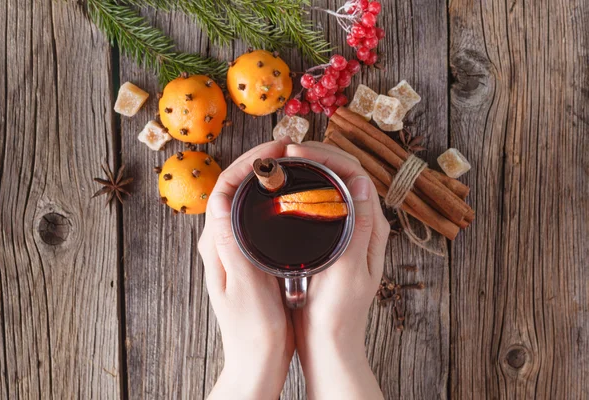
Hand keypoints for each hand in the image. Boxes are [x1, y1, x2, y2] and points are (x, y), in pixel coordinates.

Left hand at [198, 138, 294, 399]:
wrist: (256, 359)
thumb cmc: (251, 330)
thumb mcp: (243, 288)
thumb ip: (230, 246)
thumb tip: (219, 201)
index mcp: (216, 245)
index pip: (224, 189)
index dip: (247, 162)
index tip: (275, 148)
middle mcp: (221, 241)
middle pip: (234, 188)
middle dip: (258, 161)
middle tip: (288, 146)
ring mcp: (235, 247)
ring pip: (246, 199)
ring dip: (265, 176)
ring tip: (292, 161)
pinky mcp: (249, 255)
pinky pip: (257, 214)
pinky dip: (272, 196)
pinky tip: (292, 194)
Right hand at [286, 141, 388, 399]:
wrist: (329, 343)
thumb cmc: (338, 315)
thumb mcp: (350, 274)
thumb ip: (359, 230)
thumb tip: (363, 182)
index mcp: (371, 228)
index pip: (356, 173)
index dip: (327, 155)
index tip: (296, 152)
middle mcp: (362, 223)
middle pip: (344, 172)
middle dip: (316, 154)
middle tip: (284, 151)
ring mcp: (345, 229)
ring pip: (331, 183)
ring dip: (309, 167)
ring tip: (281, 162)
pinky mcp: (329, 238)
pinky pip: (320, 200)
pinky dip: (303, 186)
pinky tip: (284, 188)